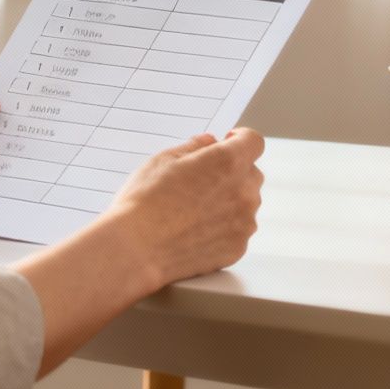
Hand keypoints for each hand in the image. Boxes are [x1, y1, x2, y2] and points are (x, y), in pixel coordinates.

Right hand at [103, 128, 264, 289]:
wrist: (136, 249)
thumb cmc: (145, 201)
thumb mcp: (165, 159)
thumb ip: (195, 146)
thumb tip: (209, 143)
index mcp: (229, 162)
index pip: (253, 141)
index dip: (240, 139)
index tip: (228, 144)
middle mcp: (244, 191)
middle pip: (251, 173)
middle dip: (233, 172)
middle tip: (202, 181)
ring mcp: (243, 222)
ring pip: (246, 203)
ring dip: (231, 200)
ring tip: (195, 210)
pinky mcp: (237, 248)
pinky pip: (238, 230)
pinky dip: (224, 227)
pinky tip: (196, 230)